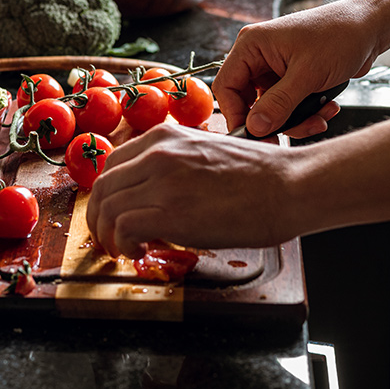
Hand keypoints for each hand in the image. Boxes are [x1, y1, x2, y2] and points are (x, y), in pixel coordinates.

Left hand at [86, 123, 303, 258]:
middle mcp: (158, 153)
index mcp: (165, 136)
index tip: (114, 212)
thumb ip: (177, 163)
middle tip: (110, 238)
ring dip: (108, 235)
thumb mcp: (207, 152)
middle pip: (103, 187)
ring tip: (124, 250)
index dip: (108, 194)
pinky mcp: (170, 211)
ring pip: (107, 208)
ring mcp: (162, 181)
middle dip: (100, 217)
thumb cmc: (261, 174)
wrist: (290, 185)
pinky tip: (139, 252)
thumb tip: (159, 191)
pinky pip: (123, 228)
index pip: (113, 164)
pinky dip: (123, 244)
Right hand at [212, 0, 378, 136]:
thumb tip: (254, 127)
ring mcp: (276, 67)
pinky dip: (307, 113)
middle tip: (290, 134)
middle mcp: (260, 56)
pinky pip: (289, 105)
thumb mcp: (308, 74)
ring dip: (296, 119)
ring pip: (272, 108)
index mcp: (252, 45)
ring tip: (320, 117)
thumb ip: (278, 104)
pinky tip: (327, 108)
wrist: (371, 26)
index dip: (237, 115)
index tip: (255, 134)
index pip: (227, 87)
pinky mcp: (293, 77)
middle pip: (249, 102)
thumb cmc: (340, 34)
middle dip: (274, 121)